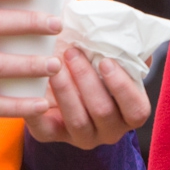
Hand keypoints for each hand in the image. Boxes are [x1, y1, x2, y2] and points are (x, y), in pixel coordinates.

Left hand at [26, 47, 150, 148]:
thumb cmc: (96, 62)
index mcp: (130, 113)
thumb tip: (127, 32)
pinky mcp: (52, 135)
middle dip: (86, 80)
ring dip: (66, 91)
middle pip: (103, 111)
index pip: (136, 110)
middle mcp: (110, 130)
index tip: (105, 61)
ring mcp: (82, 136)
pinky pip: (44, 131)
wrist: (64, 74)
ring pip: (77, 120)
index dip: (122, 87)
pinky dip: (36, 113)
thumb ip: (125, 49)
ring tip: (54, 66)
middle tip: (72, 52)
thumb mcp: (113, 56)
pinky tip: (33, 90)